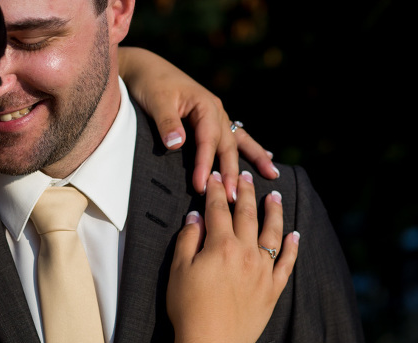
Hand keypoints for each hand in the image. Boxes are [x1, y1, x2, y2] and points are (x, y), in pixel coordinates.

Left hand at [118, 47, 279, 202]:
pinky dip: (249, 147)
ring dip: (253, 159)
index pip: (209, 141)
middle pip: (227, 146)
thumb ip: (167, 123)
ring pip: (237, 141)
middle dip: (231, 173)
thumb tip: (177, 145)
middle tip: (232, 199)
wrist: (145, 68)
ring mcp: (216, 114)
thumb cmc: (150, 83)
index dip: (205, 165)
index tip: (200, 187)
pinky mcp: (210, 119)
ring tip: (272, 175)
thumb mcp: (156, 101)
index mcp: (205, 105)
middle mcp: (216, 110)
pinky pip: (233, 135)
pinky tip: (266, 156)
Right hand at [166, 171, 298, 342]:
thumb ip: (188, 240)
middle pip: (247, 216)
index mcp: (221, 246)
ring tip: (274, 195)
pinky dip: (293, 247)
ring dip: (274, 212)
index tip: (216, 177)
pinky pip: (287, 263)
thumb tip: (196, 217)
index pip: (218, 210)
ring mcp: (263, 272)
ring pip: (272, 234)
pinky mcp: (273, 290)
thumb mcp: (178, 270)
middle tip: (246, 176)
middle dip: (245, 193)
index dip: (216, 191)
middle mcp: (246, 253)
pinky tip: (295, 235)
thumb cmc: (188, 309)